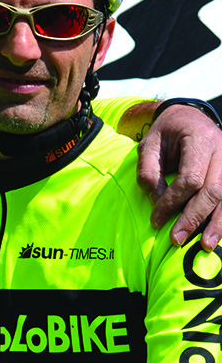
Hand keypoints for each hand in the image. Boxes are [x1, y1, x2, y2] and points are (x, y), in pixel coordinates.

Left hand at [138, 104, 221, 249]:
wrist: (188, 117)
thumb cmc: (166, 133)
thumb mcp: (148, 145)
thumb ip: (148, 172)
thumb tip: (157, 202)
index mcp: (200, 139)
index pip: (190, 178)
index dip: (173, 201)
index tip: (156, 219)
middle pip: (214, 191)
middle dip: (194, 218)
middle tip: (176, 239)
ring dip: (217, 224)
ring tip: (205, 245)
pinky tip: (218, 234)